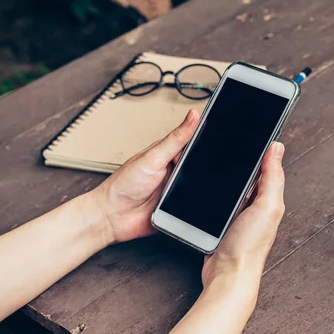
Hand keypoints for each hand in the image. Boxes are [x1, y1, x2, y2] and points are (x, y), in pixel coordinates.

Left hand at [92, 109, 199, 243]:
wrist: (112, 217)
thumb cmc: (124, 184)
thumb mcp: (153, 157)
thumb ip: (175, 139)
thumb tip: (192, 116)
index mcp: (167, 154)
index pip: (192, 142)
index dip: (206, 139)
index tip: (220, 135)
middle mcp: (172, 171)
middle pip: (199, 165)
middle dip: (205, 167)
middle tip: (201, 168)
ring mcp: (175, 189)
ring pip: (199, 185)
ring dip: (199, 187)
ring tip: (189, 187)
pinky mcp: (177, 208)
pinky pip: (194, 204)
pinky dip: (196, 204)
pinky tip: (191, 202)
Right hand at [201, 142, 285, 296]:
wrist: (228, 274)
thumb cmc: (249, 246)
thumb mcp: (267, 206)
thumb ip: (273, 177)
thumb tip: (276, 147)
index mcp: (268, 198)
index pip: (266, 166)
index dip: (260, 149)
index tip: (252, 132)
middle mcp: (255, 205)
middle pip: (247, 174)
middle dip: (241, 159)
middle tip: (232, 140)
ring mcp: (238, 214)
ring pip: (232, 186)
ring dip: (225, 175)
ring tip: (218, 157)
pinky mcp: (221, 222)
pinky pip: (219, 200)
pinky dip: (214, 192)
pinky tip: (206, 186)